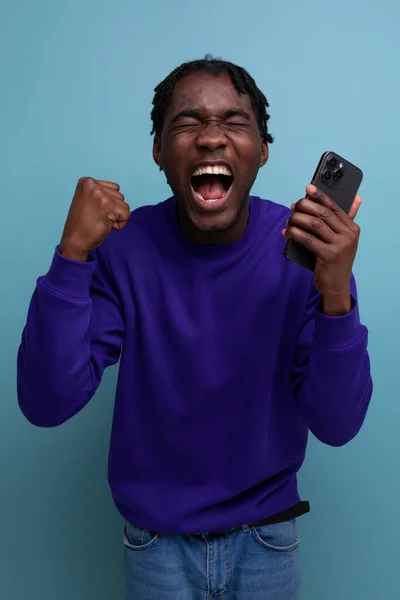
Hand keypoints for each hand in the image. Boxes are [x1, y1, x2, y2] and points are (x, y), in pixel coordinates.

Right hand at [59, 177, 130, 260]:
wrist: (74, 241)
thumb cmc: (83, 224)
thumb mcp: (88, 200)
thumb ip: (101, 192)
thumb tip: (117, 191)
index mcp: (86, 181)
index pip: (114, 188)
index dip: (109, 203)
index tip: (94, 210)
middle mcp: (92, 184)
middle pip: (120, 196)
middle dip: (113, 209)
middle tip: (96, 217)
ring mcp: (100, 194)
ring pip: (124, 205)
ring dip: (116, 216)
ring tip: (100, 220)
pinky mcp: (108, 206)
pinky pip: (127, 214)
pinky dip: (120, 224)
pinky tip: (105, 225)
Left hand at [283, 184, 361, 315]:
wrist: (336, 286)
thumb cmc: (336, 260)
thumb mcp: (344, 240)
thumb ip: (346, 220)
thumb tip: (356, 197)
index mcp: (352, 228)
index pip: (335, 207)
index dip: (320, 196)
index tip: (308, 188)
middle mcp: (348, 235)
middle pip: (323, 213)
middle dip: (305, 207)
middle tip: (293, 207)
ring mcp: (340, 246)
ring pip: (314, 224)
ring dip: (297, 219)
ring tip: (288, 220)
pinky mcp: (328, 256)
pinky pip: (307, 239)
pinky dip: (295, 233)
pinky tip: (287, 232)